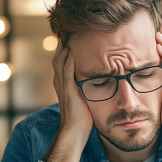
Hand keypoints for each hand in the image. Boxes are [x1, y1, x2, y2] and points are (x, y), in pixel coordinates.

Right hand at [45, 41, 92, 161]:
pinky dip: (68, 57)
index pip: (64, 60)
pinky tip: (72, 47)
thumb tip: (102, 81)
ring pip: (60, 59)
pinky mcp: (67, 88)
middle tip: (71, 29)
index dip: (68, 49)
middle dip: (65, 43)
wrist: (75, 132)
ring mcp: (62, 84)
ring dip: (65, 45)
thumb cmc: (83, 119)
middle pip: (60, 56)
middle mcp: (60, 81)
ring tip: (70, 32)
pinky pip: (66, 68)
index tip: (76, 37)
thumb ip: (89, 89)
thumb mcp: (86, 99)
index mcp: (64, 83)